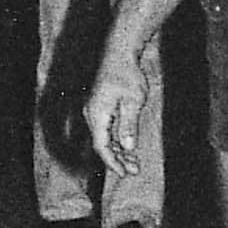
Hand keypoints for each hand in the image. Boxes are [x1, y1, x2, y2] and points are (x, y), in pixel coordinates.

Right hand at [87, 43, 158, 177]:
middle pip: (102, 144)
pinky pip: (106, 129)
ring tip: (135, 161)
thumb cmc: (127, 76)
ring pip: (104, 137)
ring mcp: (94, 111)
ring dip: (118, 150)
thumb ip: (128, 125)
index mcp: (97, 115)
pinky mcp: (100, 107)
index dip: (113, 161)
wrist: (118, 55)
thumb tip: (127, 146)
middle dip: (118, 159)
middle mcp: (91, 115)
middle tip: (135, 170)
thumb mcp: (133, 101)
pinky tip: (128, 146)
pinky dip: (117, 139)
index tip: (125, 173)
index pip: (101, 146)